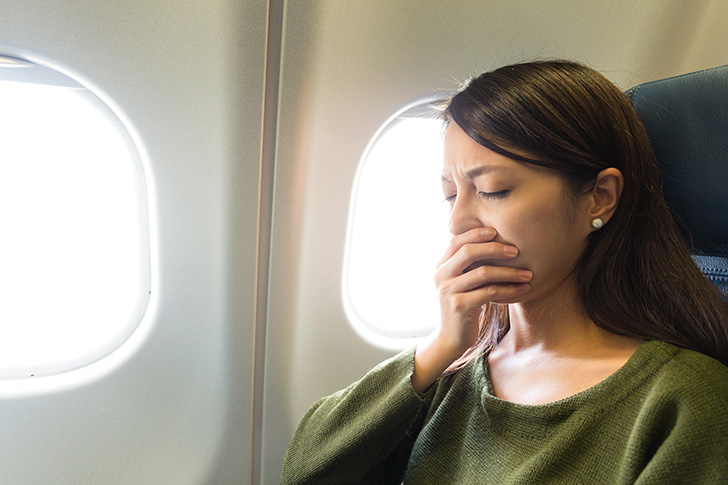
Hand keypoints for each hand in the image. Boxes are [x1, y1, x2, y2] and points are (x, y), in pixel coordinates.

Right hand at [411, 227, 530, 392]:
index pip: (456, 240)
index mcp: (440, 266)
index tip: (497, 232)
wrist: (452, 337)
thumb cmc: (463, 305)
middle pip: (468, 252)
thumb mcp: (461, 282)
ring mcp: (448, 291)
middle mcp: (441, 276)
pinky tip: (522, 289)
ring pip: (483, 272)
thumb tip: (494, 241)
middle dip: (495, 248)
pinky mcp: (459, 306)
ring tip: (527, 273)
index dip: (476, 233)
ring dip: (509, 272)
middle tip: (516, 250)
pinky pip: (489, 292)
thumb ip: (468, 265)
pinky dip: (509, 289)